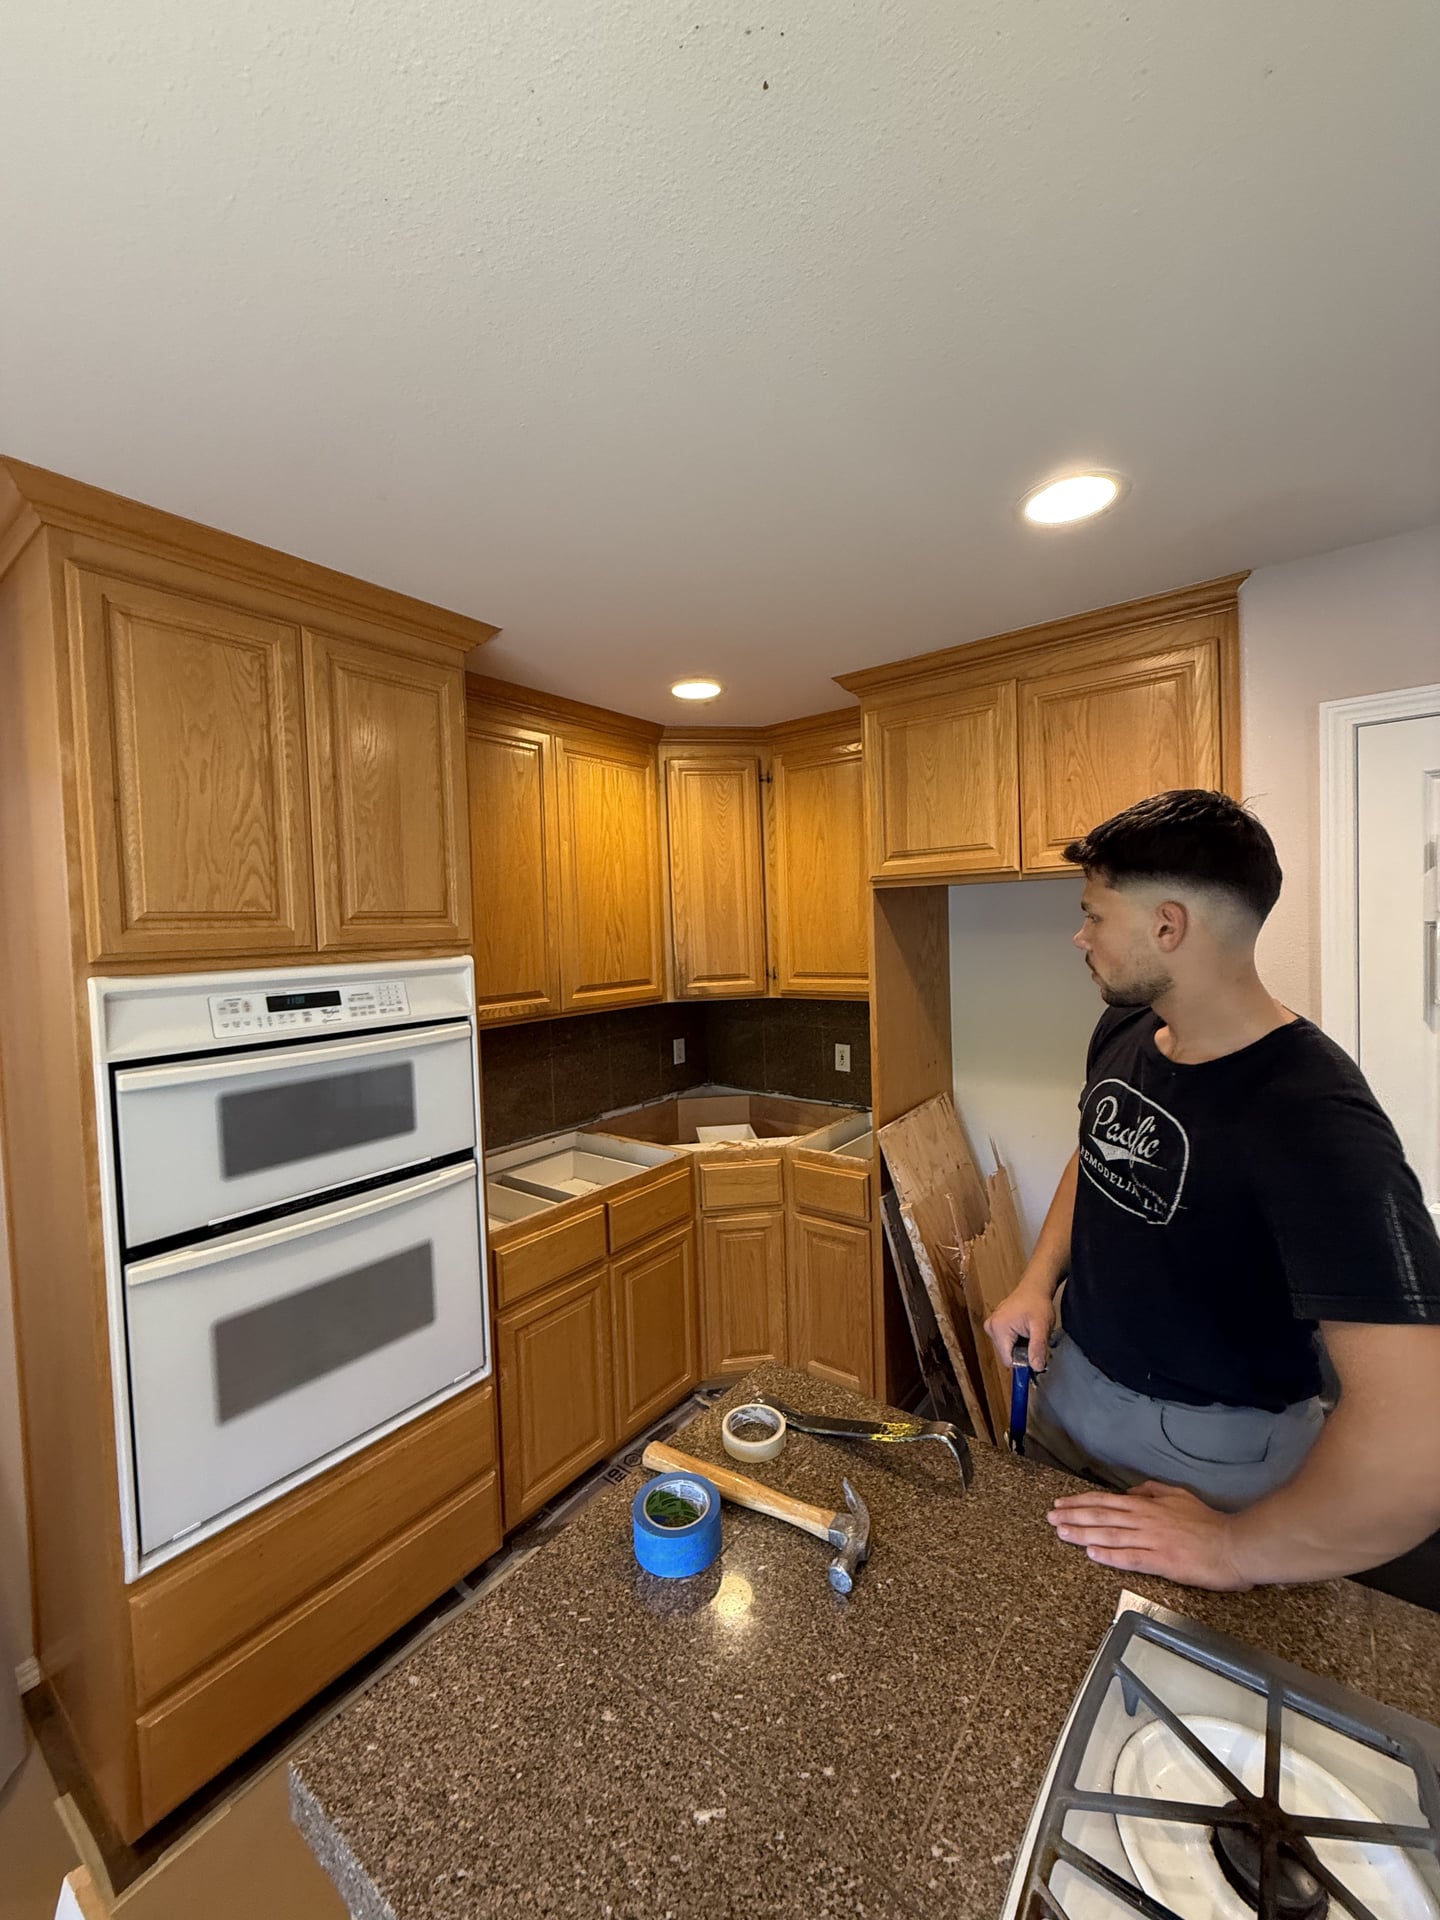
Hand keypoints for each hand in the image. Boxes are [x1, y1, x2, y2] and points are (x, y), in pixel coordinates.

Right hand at [984, 1280, 1054, 1370]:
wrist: (1034, 1287)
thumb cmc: (1037, 1302)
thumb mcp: (1042, 1327)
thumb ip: (1038, 1347)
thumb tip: (1036, 1367)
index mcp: (998, 1328)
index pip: (1008, 1360)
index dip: (1024, 1360)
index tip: (1034, 1351)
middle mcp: (991, 1327)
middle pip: (1007, 1355)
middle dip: (1023, 1352)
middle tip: (1033, 1338)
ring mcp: (991, 1326)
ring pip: (1007, 1350)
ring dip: (1020, 1346)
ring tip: (1029, 1332)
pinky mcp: (994, 1325)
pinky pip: (1006, 1342)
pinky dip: (1017, 1341)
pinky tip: (1023, 1330)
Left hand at [1047, 1481, 1252, 1590]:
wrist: (1233, 1544)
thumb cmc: (1208, 1522)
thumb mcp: (1179, 1496)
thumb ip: (1153, 1491)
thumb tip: (1133, 1491)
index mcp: (1148, 1505)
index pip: (1107, 1502)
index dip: (1082, 1502)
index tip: (1061, 1503)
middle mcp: (1145, 1520)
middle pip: (1102, 1516)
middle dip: (1073, 1516)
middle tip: (1050, 1517)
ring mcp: (1152, 1541)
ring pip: (1110, 1535)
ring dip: (1083, 1533)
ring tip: (1061, 1532)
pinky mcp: (1161, 1561)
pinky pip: (1130, 1558)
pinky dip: (1109, 1555)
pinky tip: (1091, 1553)